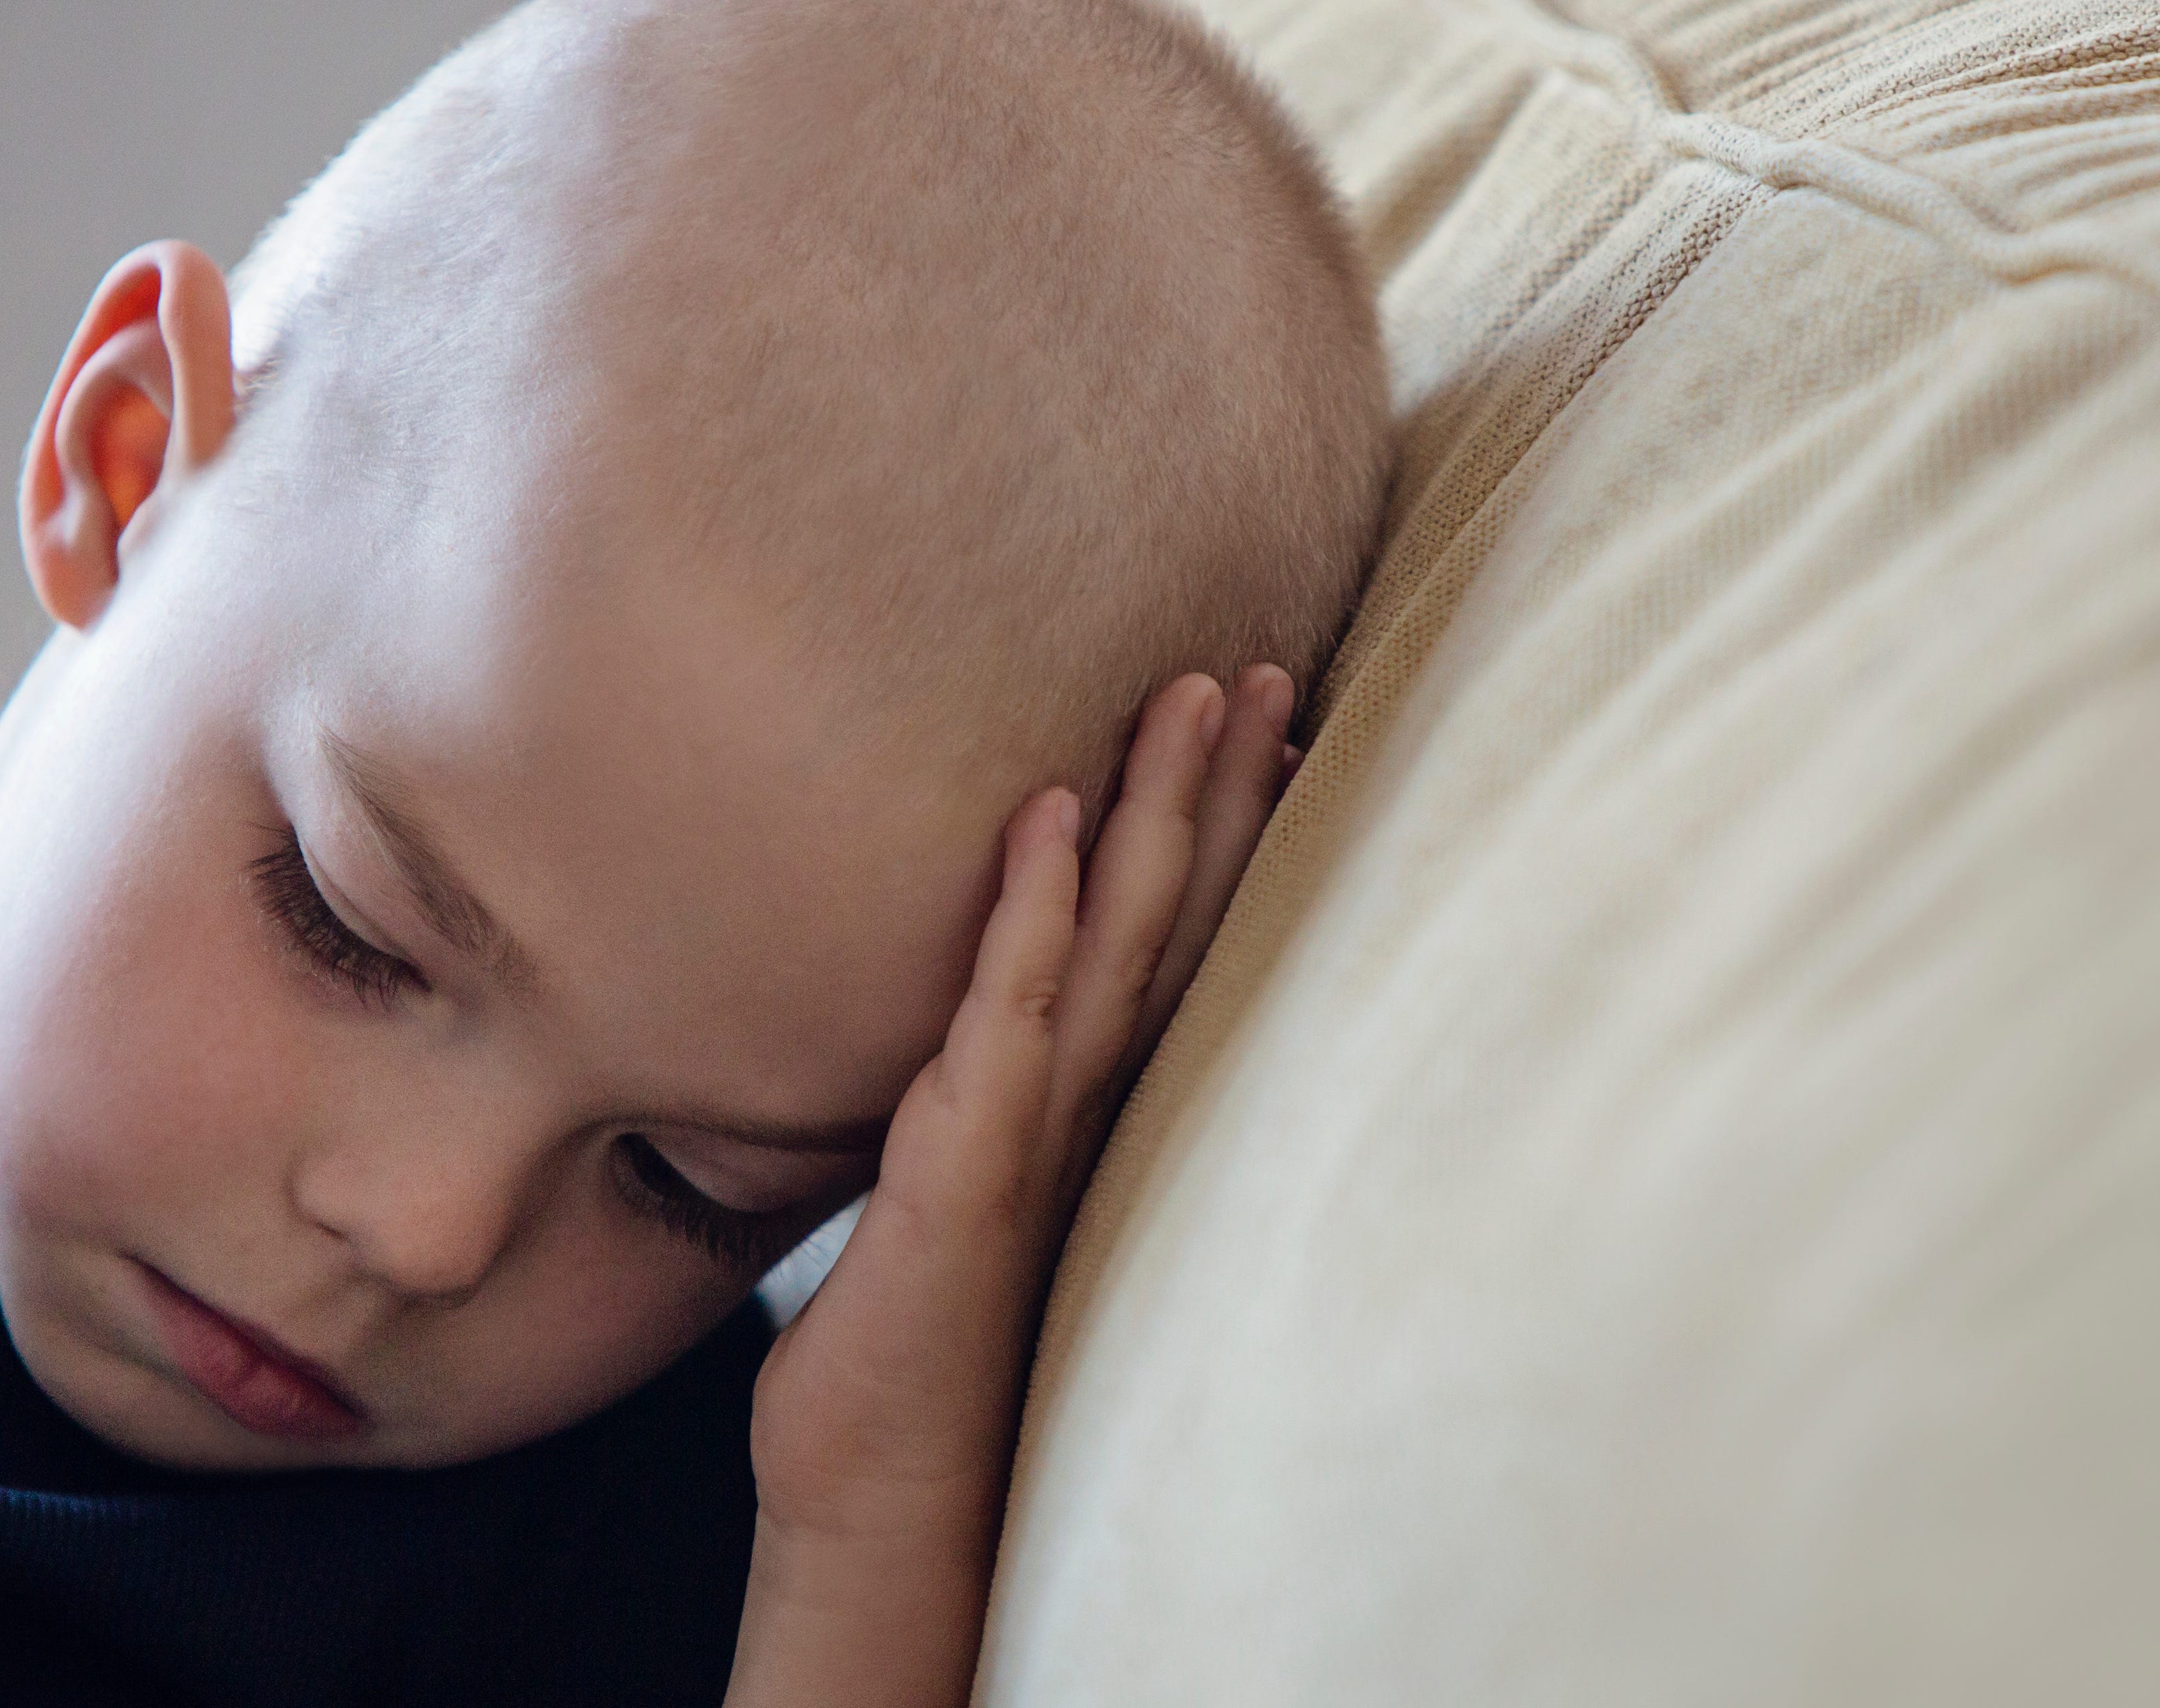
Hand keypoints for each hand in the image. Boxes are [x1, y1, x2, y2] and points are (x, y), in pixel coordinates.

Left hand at [727, 665, 1297, 1707]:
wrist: (890, 1494)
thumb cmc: (919, 1340)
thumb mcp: (970, 1195)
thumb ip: (999, 1101)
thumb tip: (1006, 1026)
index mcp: (1103, 1103)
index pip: (1181, 940)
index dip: (1226, 832)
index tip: (1267, 723)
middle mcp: (1098, 1106)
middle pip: (1179, 917)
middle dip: (1226, 791)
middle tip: (1269, 666)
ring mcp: (1043, 1131)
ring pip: (1119, 940)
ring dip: (1157, 813)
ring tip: (1194, 691)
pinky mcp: (968, 1165)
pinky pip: (1008, 1013)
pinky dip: (1031, 911)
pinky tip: (1047, 814)